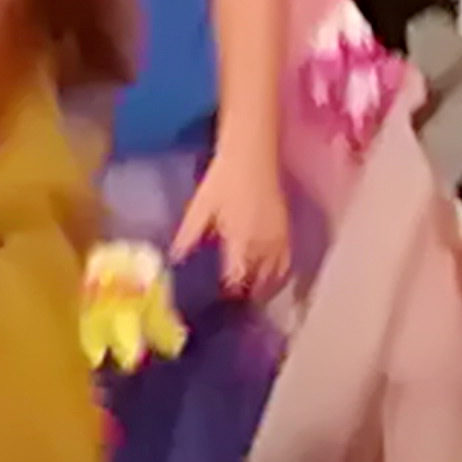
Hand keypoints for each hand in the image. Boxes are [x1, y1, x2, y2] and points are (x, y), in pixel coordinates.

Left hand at [173, 146, 294, 304]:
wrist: (251, 154)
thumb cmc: (222, 179)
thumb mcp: (201, 207)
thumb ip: (189, 235)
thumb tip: (174, 260)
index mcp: (240, 241)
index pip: (236, 281)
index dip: (227, 295)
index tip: (215, 304)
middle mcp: (263, 246)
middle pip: (258, 285)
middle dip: (244, 297)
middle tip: (230, 306)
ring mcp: (279, 241)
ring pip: (274, 279)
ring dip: (262, 291)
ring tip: (248, 300)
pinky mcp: (287, 233)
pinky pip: (287, 264)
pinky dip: (279, 278)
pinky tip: (270, 283)